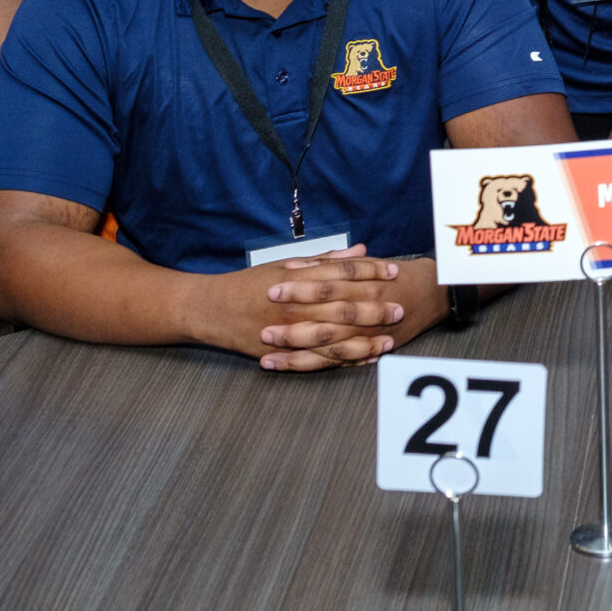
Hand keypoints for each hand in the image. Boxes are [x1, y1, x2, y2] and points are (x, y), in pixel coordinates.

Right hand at [189, 246, 412, 371]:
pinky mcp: (283, 353)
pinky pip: (318, 360)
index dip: (370, 271)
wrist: (211, 309)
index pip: (341, 272)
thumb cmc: (251, 283)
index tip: (394, 270)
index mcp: (298, 278)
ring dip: (364, 340)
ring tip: (389, 341)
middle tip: (400, 307)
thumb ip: (326, 260)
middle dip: (374, 308)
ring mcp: (290, 331)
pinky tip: (363, 360)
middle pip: (342, 306)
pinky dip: (342, 361)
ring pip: (334, 338)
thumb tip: (361, 249)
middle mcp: (296, 305)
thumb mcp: (286, 264)